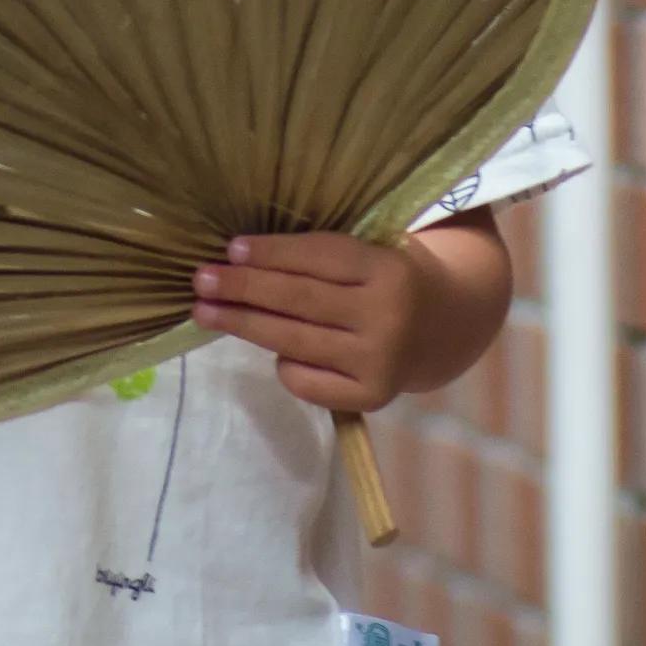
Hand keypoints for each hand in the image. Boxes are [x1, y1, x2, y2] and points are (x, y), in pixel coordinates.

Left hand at [190, 231, 426, 410]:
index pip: (319, 256)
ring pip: (294, 341)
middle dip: (243, 287)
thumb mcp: (371, 253)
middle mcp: (386, 316)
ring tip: (206, 312)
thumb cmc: (388, 279)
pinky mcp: (371, 396)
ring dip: (243, 324)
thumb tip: (241, 258)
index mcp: (388, 269)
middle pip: (299, 299)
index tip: (230, 248)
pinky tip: (272, 349)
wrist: (444, 327)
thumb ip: (321, 256)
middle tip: (201, 279)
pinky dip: (283, 364)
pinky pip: (306, 381)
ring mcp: (378, 360)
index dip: (272, 253)